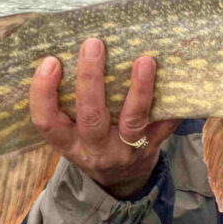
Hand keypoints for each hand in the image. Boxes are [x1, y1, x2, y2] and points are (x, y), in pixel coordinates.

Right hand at [30, 38, 179, 198]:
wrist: (121, 179)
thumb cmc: (91, 140)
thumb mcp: (71, 131)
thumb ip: (68, 101)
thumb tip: (70, 46)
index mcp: (68, 142)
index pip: (47, 121)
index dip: (43, 93)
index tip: (51, 62)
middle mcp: (95, 149)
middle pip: (91, 116)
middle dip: (90, 78)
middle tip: (93, 44)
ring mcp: (125, 150)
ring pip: (132, 120)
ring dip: (139, 90)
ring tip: (144, 61)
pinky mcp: (152, 147)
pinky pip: (164, 126)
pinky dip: (172, 106)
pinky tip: (179, 82)